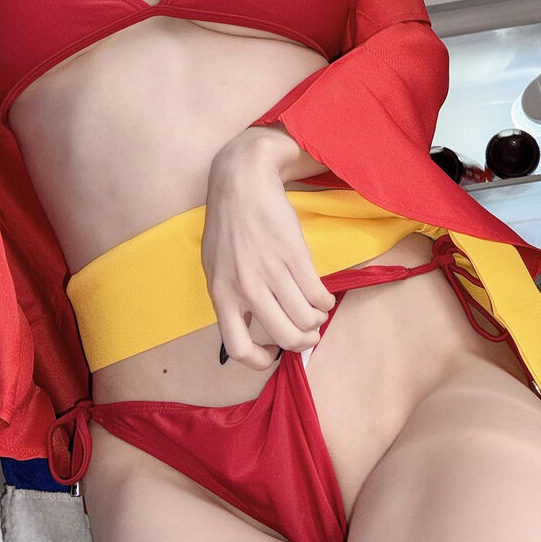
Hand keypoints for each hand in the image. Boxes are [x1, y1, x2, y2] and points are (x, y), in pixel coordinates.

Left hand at [203, 138, 336, 371]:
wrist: (242, 182)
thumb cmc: (227, 224)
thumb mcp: (214, 265)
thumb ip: (230, 296)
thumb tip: (249, 327)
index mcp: (222, 294)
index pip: (238, 348)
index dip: (261, 360)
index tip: (273, 350)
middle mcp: (246, 288)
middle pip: (285, 336)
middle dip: (303, 342)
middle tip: (308, 335)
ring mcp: (271, 272)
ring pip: (306, 318)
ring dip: (317, 321)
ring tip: (317, 313)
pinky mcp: (294, 256)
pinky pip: (318, 294)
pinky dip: (326, 302)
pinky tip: (323, 297)